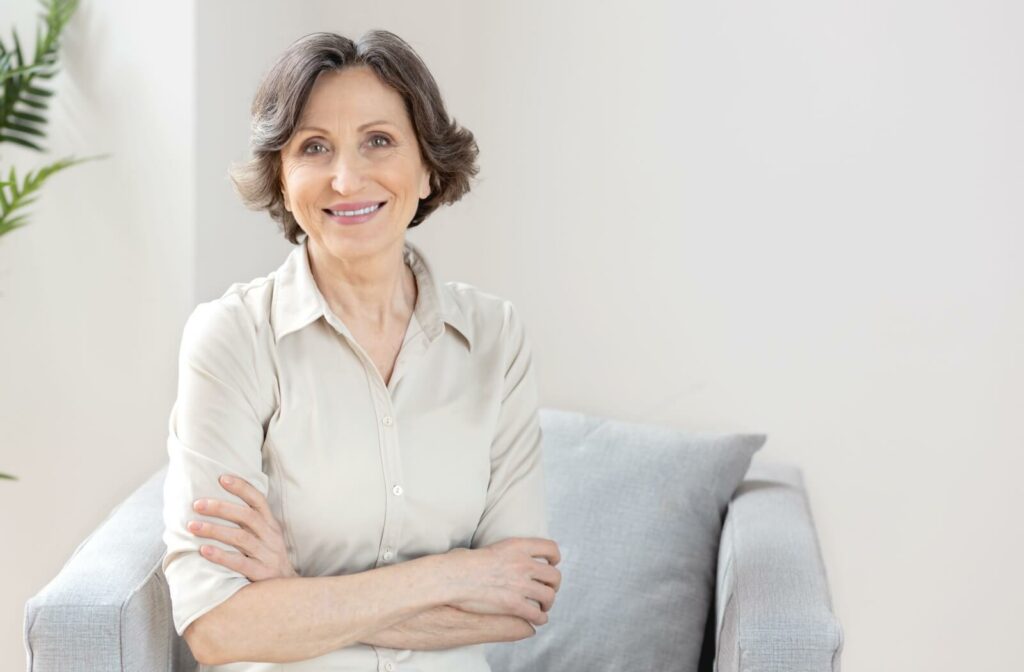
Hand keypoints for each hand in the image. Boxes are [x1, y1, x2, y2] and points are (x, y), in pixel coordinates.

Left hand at [188, 474, 296, 580]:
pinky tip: (203, 551)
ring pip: (241, 538)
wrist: (287, 591)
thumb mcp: (266, 537)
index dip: (241, 487)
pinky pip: (239, 563)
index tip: (221, 478)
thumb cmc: (268, 559)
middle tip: (197, 504)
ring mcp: (268, 555)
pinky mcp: (262, 574)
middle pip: (247, 516)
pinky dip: (220, 555)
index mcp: (271, 525)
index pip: (258, 500)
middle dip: (220, 508)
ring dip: (214, 530)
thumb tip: (218, 504)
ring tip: (192, 526)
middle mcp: (271, 537)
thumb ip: (250, 523)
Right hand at [444, 538, 561, 626]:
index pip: (550, 548)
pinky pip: (537, 614)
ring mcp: (520, 585)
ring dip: (548, 603)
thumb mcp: (488, 547)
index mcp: (517, 546)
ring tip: (543, 606)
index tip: (553, 563)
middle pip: (554, 575)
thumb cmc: (462, 563)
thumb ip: (504, 551)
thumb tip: (498, 556)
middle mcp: (523, 564)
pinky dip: (540, 618)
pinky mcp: (514, 605)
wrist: (452, 577)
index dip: (555, 557)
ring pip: (549, 596)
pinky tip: (536, 620)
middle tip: (548, 589)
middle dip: (554, 584)